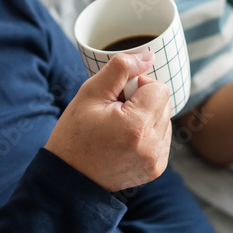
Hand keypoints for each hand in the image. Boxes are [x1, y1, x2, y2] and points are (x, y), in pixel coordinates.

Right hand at [44, 52, 171, 191]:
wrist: (68, 177)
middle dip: (143, 101)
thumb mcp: (91, 92)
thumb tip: (150, 56)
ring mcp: (156, 161)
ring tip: (118, 128)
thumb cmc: (74, 133)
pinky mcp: (156, 169)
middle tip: (115, 112)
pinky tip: (125, 140)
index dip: (139, 85)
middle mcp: (152, 146)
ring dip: (147, 117)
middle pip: (164, 103)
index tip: (118, 97)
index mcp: (137, 126)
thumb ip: (121, 68)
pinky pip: (162, 138)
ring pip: (165, 119)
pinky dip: (147, 134)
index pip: (160, 88)